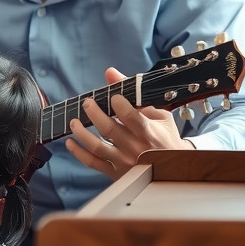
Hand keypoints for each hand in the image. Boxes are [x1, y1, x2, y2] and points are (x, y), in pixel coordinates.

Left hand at [67, 67, 189, 177]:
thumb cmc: (165, 136)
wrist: (174, 168)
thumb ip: (136, 94)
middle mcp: (135, 148)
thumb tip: (111, 73)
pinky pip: (92, 163)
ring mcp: (124, 161)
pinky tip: (70, 141)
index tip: (112, 96)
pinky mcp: (115, 172)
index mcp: (149, 132)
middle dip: (95, 114)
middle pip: (110, 130)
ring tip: (73, 121)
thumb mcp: (159, 115)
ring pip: (97, 147)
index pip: (132, 117)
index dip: (119, 105)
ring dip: (81, 133)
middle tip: (87, 103)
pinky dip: (78, 152)